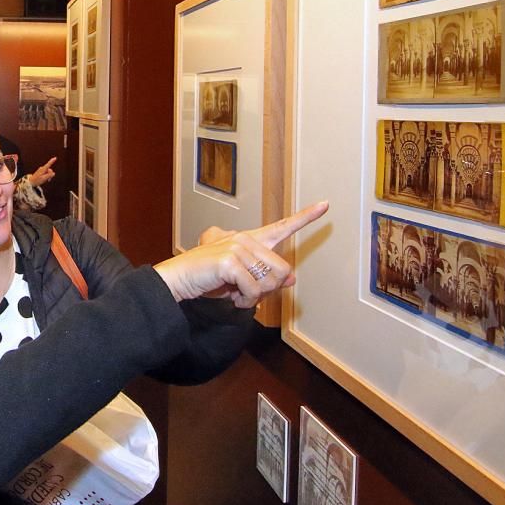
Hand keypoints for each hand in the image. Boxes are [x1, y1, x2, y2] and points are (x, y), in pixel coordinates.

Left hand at [28, 157, 56, 187]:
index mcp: (43, 169)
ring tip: (46, 180)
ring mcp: (42, 170)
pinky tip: (45, 179)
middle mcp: (42, 168)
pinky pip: (46, 173)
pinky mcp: (41, 172)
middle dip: (50, 175)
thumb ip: (49, 175)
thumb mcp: (44, 178)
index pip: (48, 164)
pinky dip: (47, 176)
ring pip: (48, 172)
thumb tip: (53, 173)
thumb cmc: (36, 180)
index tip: (55, 158)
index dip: (52, 161)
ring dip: (48, 176)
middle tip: (48, 180)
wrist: (31, 182)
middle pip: (50, 170)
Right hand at [154, 202, 328, 307]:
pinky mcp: (230, 260)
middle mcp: (246, 238)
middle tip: (246, 293)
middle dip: (267, 290)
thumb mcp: (240, 279)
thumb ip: (265, 277)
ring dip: (254, 297)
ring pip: (270, 282)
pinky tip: (230, 295)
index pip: (282, 226)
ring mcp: (238, 247)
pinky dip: (244, 300)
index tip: (325, 204)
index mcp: (250, 239)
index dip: (306, 216)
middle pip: (283, 271)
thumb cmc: (207, 278)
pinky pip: (253, 289)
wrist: (179, 279)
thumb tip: (290, 278)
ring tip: (235, 292)